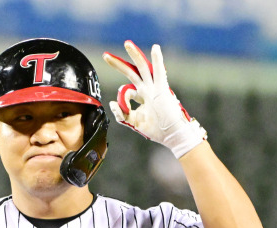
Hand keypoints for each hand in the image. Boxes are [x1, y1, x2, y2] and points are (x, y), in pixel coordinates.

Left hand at [103, 40, 206, 157]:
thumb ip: (121, 114)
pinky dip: (158, 59)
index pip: (126, 90)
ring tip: (126, 44)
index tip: (123, 110)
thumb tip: (111, 103)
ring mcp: (154, 88)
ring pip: (143, 67)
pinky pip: (159, 72)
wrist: (171, 134)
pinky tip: (155, 48)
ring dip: (135, 55)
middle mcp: (147, 89)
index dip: (122, 99)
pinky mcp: (162, 89)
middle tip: (105, 56)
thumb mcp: (133, 122)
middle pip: (131, 72)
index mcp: (142, 96)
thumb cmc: (155, 129)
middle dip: (118, 64)